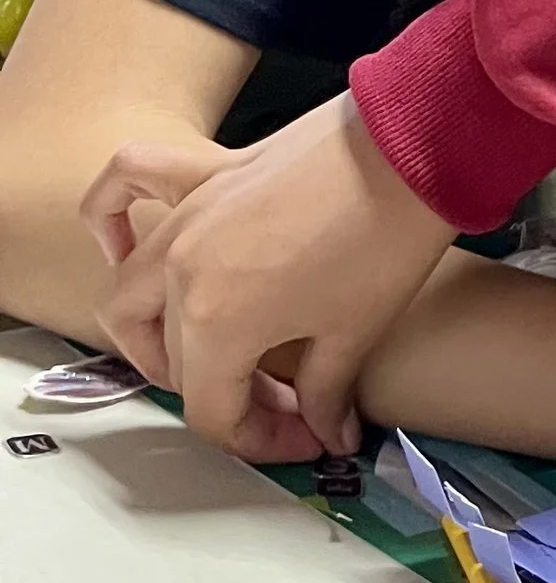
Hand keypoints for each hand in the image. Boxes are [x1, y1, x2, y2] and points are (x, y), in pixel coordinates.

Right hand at [84, 93, 453, 458]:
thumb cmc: (391, 230)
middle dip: (229, 395)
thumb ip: (324, 394)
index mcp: (215, 320)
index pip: (212, 411)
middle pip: (178, 363)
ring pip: (130, 296)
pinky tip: (124, 246)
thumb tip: (327, 431)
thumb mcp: (355, 331)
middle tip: (284, 401)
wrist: (418, 143)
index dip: (258, 440)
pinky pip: (126, 185)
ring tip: (201, 355)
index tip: (302, 437)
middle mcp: (181, 270)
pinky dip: (112, 220)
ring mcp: (187, 217)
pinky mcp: (206, 175)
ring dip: (151, 337)